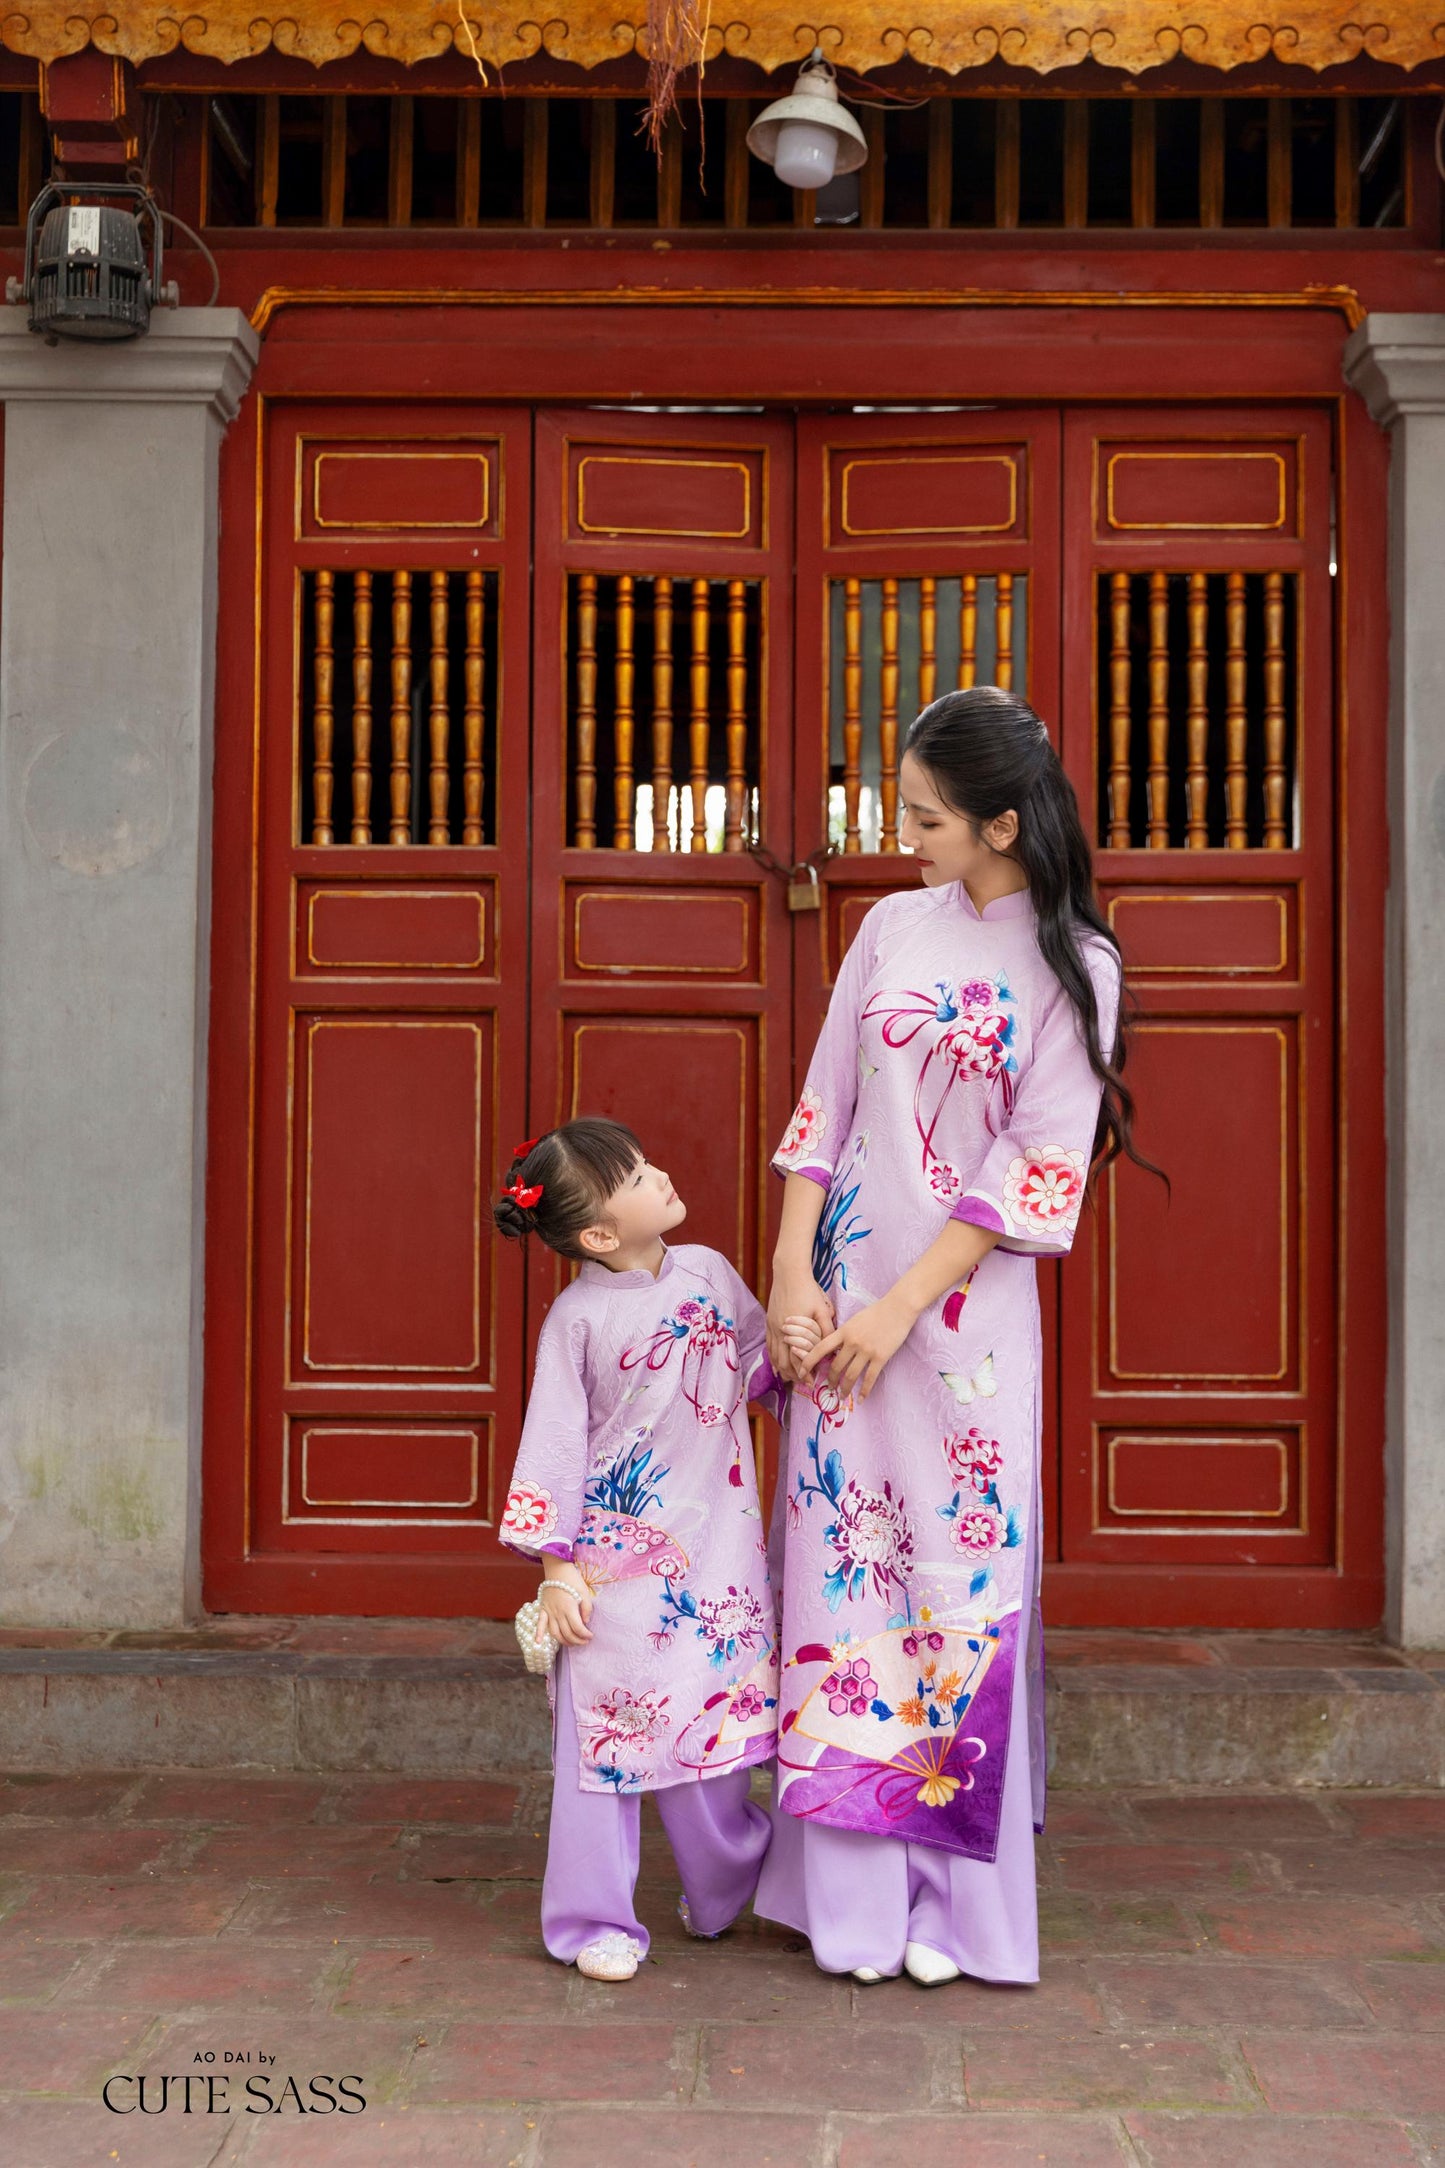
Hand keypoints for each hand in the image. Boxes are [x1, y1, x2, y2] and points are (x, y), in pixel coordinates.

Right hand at [540, 1565, 593, 1646]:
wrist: (557, 1569)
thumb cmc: (573, 1579)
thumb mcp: (585, 1592)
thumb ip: (587, 1608)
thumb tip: (586, 1622)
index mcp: (569, 1608)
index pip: (577, 1628)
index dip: (585, 1635)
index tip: (590, 1636)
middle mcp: (558, 1612)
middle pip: (567, 1633)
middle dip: (577, 1641)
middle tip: (584, 1642)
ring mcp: (549, 1612)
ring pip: (555, 1633)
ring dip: (563, 1641)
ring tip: (572, 1643)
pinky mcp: (543, 1609)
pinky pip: (540, 1623)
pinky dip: (538, 1634)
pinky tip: (538, 1643)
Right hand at [767, 1267, 834, 1383]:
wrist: (789, 1273)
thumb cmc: (808, 1290)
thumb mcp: (822, 1309)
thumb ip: (827, 1329)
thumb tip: (834, 1348)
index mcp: (794, 1331)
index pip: (798, 1359)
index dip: (805, 1373)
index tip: (811, 1382)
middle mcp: (781, 1332)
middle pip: (784, 1362)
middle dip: (793, 1375)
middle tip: (801, 1383)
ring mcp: (772, 1327)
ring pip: (774, 1356)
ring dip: (782, 1369)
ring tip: (789, 1378)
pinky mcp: (769, 1322)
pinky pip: (768, 1345)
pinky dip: (772, 1357)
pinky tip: (776, 1363)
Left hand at [799, 1290, 916, 1399]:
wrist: (898, 1308)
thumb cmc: (876, 1312)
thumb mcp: (854, 1320)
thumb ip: (844, 1334)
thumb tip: (835, 1348)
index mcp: (843, 1332)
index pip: (820, 1349)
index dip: (808, 1362)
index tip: (801, 1372)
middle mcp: (852, 1342)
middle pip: (836, 1367)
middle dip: (831, 1380)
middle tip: (829, 1387)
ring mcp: (866, 1350)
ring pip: (851, 1375)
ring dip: (845, 1389)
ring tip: (842, 1396)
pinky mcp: (881, 1357)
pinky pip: (870, 1378)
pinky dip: (864, 1391)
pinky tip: (861, 1399)